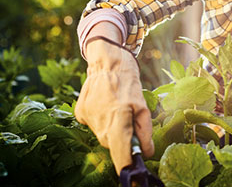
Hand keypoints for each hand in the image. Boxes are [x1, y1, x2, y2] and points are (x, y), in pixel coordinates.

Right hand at [75, 36, 153, 174]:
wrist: (106, 62)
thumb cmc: (129, 82)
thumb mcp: (144, 106)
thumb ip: (145, 131)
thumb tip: (146, 153)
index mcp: (119, 119)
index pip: (121, 153)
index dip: (126, 167)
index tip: (131, 178)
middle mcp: (100, 123)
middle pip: (113, 145)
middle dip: (123, 139)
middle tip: (130, 120)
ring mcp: (88, 119)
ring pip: (104, 135)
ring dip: (113, 128)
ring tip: (117, 108)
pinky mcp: (80, 114)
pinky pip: (95, 125)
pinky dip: (102, 120)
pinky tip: (106, 105)